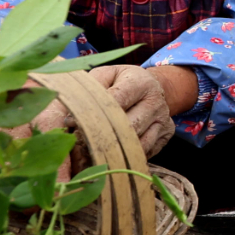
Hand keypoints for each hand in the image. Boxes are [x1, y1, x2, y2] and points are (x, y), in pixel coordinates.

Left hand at [10, 62, 194, 163]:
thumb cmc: (120, 82)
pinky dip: (124, 158)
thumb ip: (89, 89)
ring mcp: (163, 121)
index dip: (91, 114)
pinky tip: (107, 157)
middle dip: (100, 137)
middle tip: (77, 144)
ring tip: (88, 154)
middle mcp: (156, 101)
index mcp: (139, 82)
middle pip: (127, 127)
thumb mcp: (105, 76)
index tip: (70, 123)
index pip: (115, 101)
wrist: (153, 87)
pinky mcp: (165, 137)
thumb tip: (68, 115)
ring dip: (111, 152)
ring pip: (136, 145)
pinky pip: (143, 153)